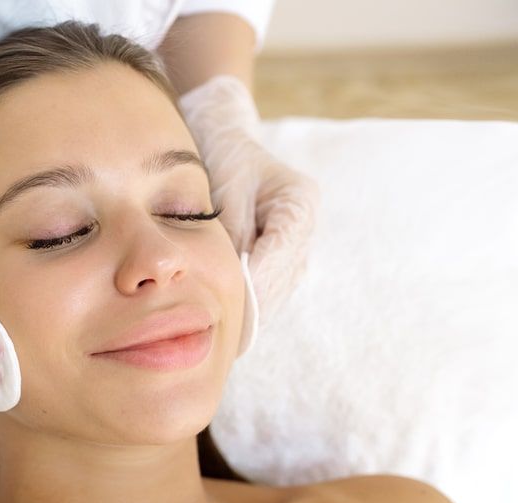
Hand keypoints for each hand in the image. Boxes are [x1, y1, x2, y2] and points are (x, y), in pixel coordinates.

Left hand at [177, 75, 319, 325]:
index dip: (250, 291)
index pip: (276, 260)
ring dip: (248, 314)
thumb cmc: (225, 161)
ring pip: (274, 295)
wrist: (230, 147)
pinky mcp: (283, 261)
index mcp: (298, 204)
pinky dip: (246, 307)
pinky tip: (221, 322)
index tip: (225, 315)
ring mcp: (297, 248)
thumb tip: (231, 274)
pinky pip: (266, 293)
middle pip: (278, 284)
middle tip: (214, 337)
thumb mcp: (223, 186)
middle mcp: (305, 228)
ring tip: (215, 337)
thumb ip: (232, 228)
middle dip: (247, 310)